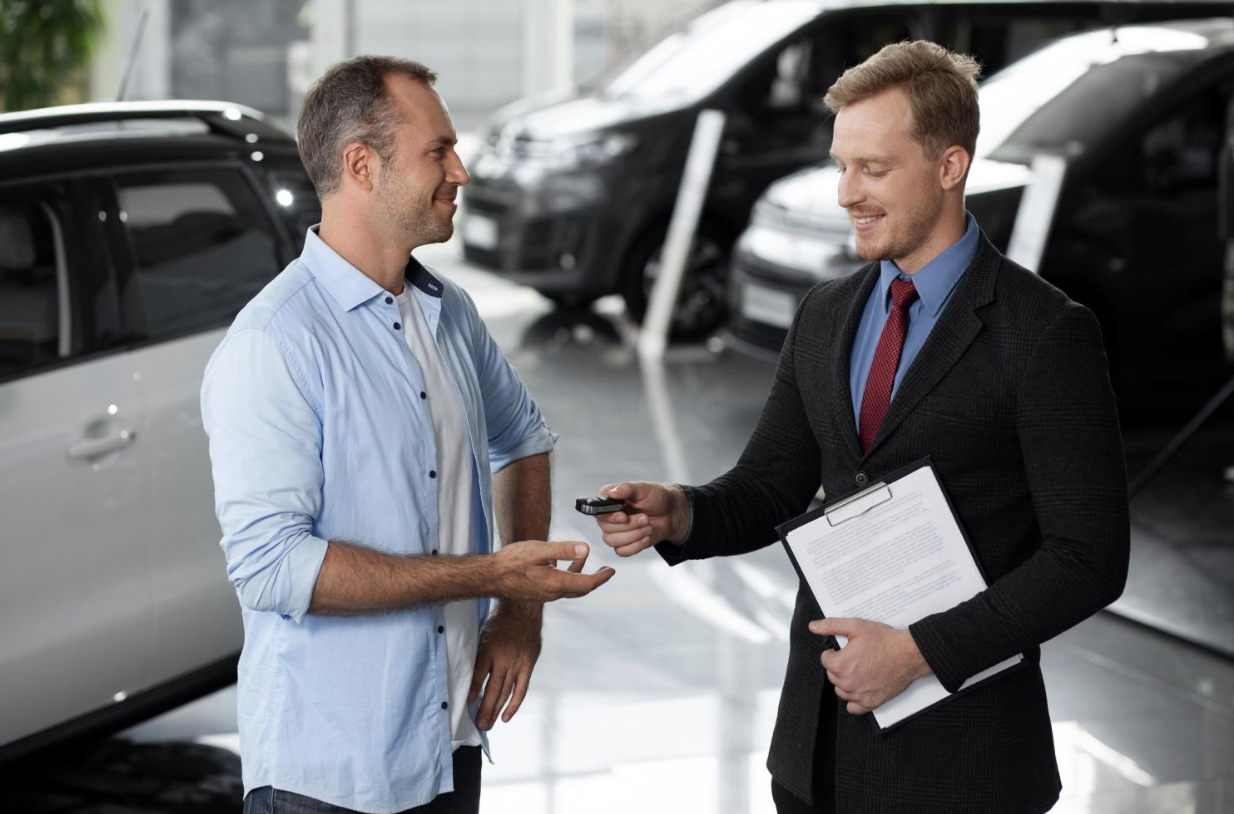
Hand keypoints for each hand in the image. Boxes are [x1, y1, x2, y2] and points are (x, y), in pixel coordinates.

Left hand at [469, 604, 541, 729]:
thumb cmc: (499, 623)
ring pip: (506, 693)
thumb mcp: (483, 636)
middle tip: (479, 724)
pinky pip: (521, 690)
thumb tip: (470, 678)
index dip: (473, 690)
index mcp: (490, 650)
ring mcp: (517, 664)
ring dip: (496, 710)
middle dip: (485, 709)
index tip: (468, 703)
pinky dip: (513, 704)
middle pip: (493, 689)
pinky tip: (505, 717)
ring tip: (488, 724)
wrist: (522, 611)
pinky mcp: (528, 666)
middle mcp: (504, 659)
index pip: (479, 674)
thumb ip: (479, 656)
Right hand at [492, 540, 614, 601]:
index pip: (587, 584)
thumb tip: (586, 549)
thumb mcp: (539, 550)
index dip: (601, 578)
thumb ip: (563, 550)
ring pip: (569, 588)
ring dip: (580, 575)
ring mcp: (544, 594)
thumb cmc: (511, 562)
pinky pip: (558, 586)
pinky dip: (566, 575)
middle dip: (595, 580)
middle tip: (605, 571)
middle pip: (581, 589)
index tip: (611, 571)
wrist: (489, 577)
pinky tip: (559, 563)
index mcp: (556, 584)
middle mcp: (553, 593)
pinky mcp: (537, 592)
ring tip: (585, 561)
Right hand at [593, 482, 690, 556]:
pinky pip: (621, 551)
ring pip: (612, 541)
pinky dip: (635, 546)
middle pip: (606, 528)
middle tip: (645, 518)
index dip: (609, 516)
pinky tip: (646, 537)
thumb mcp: (643, 488)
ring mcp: (615, 532)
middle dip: (629, 525)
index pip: (597, 510)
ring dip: (633, 535)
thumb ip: (626, 488)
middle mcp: (608, 517)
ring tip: (648, 527)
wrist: (670, 513)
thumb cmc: (655, 498)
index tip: (623, 516)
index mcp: (608, 500)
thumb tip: (611, 492)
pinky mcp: (623, 544)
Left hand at [810, 617, 931, 714]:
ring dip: (845, 682)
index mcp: (840, 665)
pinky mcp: (871, 703)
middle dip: (839, 666)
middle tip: (854, 657)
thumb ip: (831, 626)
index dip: (834, 652)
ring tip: (859, 670)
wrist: (908, 654)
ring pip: (841, 691)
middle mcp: (847, 683)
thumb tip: (813, 627)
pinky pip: (853, 708)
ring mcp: (859, 695)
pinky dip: (854, 700)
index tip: (844, 649)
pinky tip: (860, 688)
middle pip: (832, 676)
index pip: (824, 660)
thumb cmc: (884, 641)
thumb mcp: (856, 626)